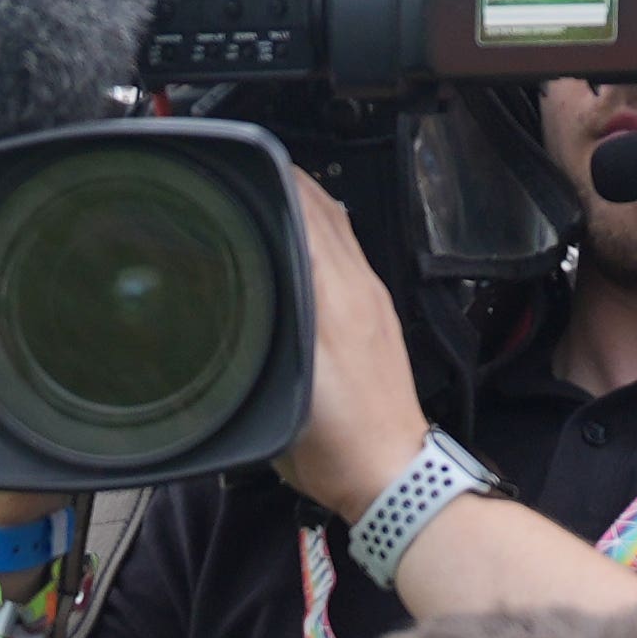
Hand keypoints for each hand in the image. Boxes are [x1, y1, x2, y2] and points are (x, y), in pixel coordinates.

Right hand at [277, 173, 433, 523]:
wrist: (389, 471)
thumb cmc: (336, 442)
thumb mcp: (286, 386)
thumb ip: (271, 329)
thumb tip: (247, 281)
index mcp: (337, 297)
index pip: (310, 213)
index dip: (279, 183)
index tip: (248, 166)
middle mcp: (359, 290)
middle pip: (328, 212)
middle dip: (290, 184)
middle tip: (250, 172)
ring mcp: (370, 303)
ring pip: (339, 231)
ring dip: (307, 204)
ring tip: (270, 194)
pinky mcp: (374, 320)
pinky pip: (347, 257)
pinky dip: (321, 234)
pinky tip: (298, 245)